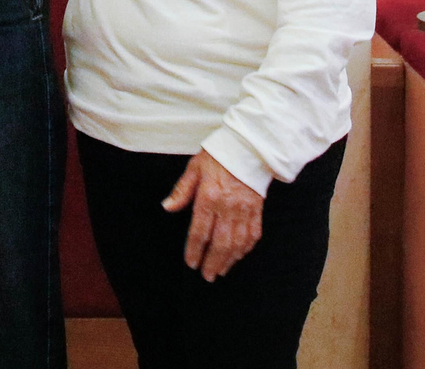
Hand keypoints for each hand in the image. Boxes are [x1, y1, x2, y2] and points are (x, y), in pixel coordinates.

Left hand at [162, 150, 263, 281]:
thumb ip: (181, 191)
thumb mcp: (194, 169)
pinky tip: (238, 256)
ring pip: (237, 243)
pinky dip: (245, 249)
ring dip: (229, 260)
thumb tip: (167, 207)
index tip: (191, 263)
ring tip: (221, 271)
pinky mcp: (257, 210)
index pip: (199, 231)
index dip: (194, 250)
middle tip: (207, 276)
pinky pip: (252, 235)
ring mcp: (245, 210)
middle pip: (220, 243)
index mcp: (209, 197)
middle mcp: (228, 207)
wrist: (248, 148)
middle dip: (212, 262)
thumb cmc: (218, 156)